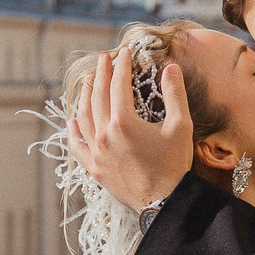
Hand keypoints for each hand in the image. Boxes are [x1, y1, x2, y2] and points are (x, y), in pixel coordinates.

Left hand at [68, 43, 196, 211]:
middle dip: (101, 75)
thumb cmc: (175, 164)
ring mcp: (96, 153)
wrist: (164, 201)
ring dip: (85, 96)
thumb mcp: (181, 126)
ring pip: (84, 118)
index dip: (121, 66)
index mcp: (123, 123)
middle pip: (98, 97)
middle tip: (104, 59)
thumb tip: (171, 68)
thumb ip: (175, 94)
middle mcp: (104, 135)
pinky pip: (77, 146)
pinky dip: (73, 131)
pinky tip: (73, 121)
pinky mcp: (94, 168)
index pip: (118, 85)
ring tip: (89, 81)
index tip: (124, 53)